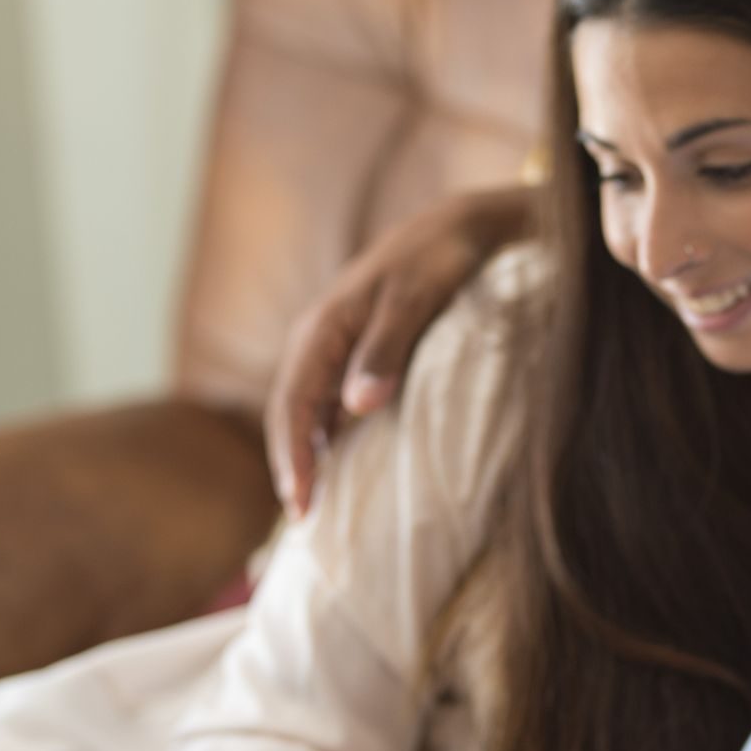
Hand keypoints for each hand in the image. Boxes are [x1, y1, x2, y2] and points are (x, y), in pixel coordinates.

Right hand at [266, 186, 531, 515]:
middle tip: (306, 523)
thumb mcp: (417, 298)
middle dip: (294, 467)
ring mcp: (334, 348)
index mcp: (322, 328)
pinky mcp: (355, 354)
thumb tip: (358, 407)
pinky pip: (331, 404)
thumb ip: (387, 349)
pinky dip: (330, 439)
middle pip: (292, 414)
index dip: (294, 456)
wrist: (458, 228)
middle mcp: (318, 340)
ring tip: (319, 509)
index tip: (302, 503)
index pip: (294, 404)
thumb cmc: (439, 259)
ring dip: (309, 457)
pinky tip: (343, 470)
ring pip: (309, 412)